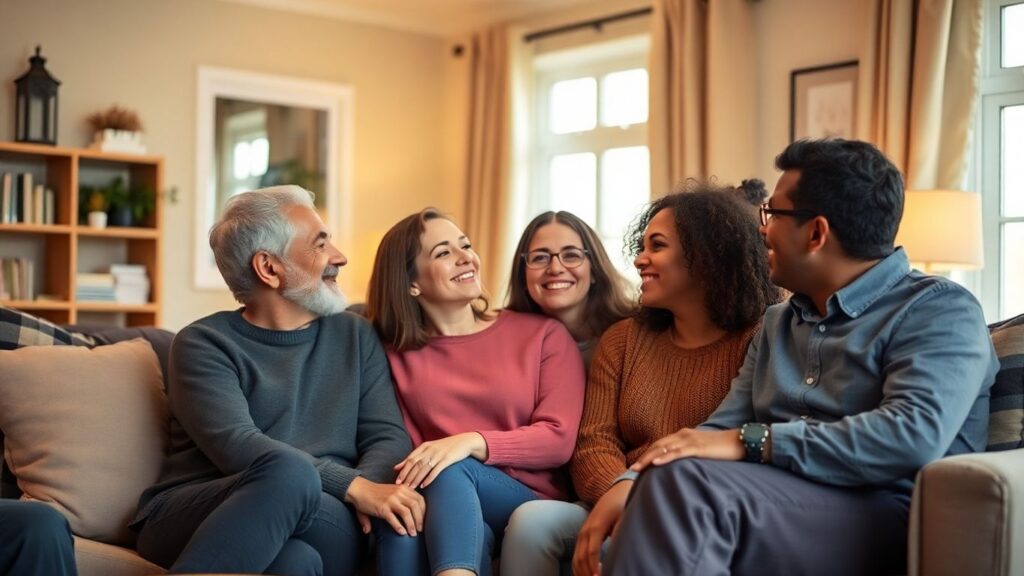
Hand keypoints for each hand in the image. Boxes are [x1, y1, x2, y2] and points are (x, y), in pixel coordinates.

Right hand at [345, 476, 424, 535]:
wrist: (359, 489)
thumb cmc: (375, 493)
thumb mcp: (390, 494)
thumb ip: (398, 504)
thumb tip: (401, 515)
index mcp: (403, 488)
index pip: (419, 499)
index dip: (424, 511)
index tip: (423, 520)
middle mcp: (398, 493)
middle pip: (415, 506)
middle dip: (420, 519)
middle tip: (420, 530)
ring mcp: (390, 500)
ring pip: (406, 513)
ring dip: (411, 525)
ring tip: (412, 534)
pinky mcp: (382, 508)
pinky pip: (393, 519)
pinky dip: (399, 527)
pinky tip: (402, 533)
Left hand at [394, 432, 486, 488]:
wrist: (465, 442)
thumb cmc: (445, 447)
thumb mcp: (429, 449)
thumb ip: (414, 457)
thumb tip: (397, 467)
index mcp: (425, 446)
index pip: (410, 459)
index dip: (403, 470)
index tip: (396, 481)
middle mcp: (430, 450)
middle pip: (415, 464)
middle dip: (407, 476)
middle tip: (400, 487)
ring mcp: (439, 454)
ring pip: (424, 467)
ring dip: (416, 478)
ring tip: (410, 488)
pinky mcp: (447, 459)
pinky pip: (436, 470)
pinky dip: (429, 478)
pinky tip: (424, 485)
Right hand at [573, 480, 631, 575]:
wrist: (615, 493)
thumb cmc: (622, 506)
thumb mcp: (623, 519)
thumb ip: (619, 534)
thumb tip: (619, 550)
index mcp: (596, 527)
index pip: (591, 553)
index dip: (594, 568)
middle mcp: (585, 531)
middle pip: (581, 558)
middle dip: (588, 573)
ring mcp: (581, 533)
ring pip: (576, 558)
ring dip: (582, 573)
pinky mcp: (582, 536)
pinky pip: (576, 555)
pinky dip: (578, 568)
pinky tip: (585, 575)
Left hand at [629, 428, 743, 472]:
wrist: (743, 441)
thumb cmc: (724, 448)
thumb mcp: (703, 450)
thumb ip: (691, 453)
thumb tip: (681, 465)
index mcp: (684, 435)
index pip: (661, 444)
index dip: (648, 454)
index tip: (638, 465)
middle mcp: (684, 435)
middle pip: (658, 445)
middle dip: (644, 457)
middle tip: (631, 469)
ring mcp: (691, 440)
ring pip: (664, 449)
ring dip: (649, 459)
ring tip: (637, 468)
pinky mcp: (699, 447)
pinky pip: (678, 452)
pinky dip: (666, 457)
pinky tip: (656, 463)